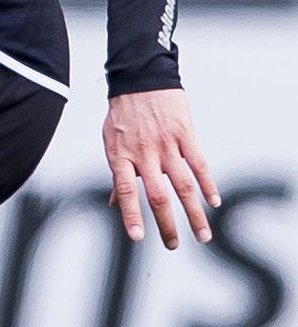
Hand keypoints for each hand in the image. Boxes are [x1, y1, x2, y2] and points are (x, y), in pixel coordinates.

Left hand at [103, 87, 219, 248]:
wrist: (141, 80)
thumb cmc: (123, 115)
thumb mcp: (111, 142)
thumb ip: (116, 173)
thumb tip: (113, 203)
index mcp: (121, 156)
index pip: (125, 191)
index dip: (131, 214)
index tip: (137, 237)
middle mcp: (143, 154)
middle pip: (157, 195)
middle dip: (167, 224)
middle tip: (173, 245)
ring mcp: (166, 145)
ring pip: (182, 185)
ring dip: (194, 212)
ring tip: (202, 234)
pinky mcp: (185, 135)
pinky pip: (199, 163)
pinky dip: (208, 184)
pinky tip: (214, 202)